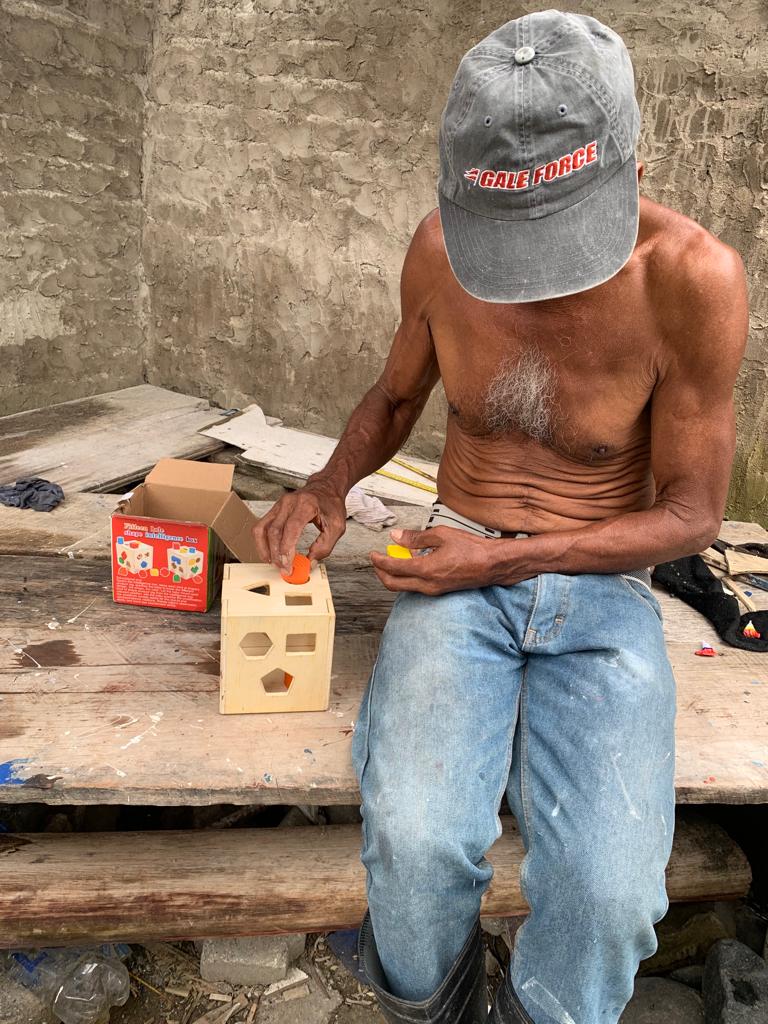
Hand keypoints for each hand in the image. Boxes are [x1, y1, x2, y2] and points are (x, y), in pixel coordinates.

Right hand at [252, 481, 346, 570]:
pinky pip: (261, 527)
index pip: (290, 529)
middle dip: (277, 554)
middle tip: (284, 569)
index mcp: (306, 504)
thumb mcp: (337, 527)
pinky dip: (262, 542)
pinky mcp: (274, 509)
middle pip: (274, 531)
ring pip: (262, 529)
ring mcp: (279, 505)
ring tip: (274, 563)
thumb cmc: (331, 505)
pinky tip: (269, 552)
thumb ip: (325, 546)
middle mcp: (289, 502)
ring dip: (265, 549)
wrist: (325, 488)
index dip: (287, 550)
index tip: (288, 565)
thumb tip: (310, 561)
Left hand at [370, 526, 501, 594]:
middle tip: (377, 560)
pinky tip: (411, 564)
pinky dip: (407, 577)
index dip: (379, 560)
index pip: (393, 568)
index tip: (373, 553)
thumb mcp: (442, 535)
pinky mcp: (438, 591)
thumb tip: (396, 536)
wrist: (492, 565)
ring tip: (394, 559)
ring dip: (393, 576)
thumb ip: (416, 537)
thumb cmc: (471, 549)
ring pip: (403, 587)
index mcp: (426, 569)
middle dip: (380, 573)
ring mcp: (433, 590)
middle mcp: (427, 584)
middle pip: (392, 584)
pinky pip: (415, 587)